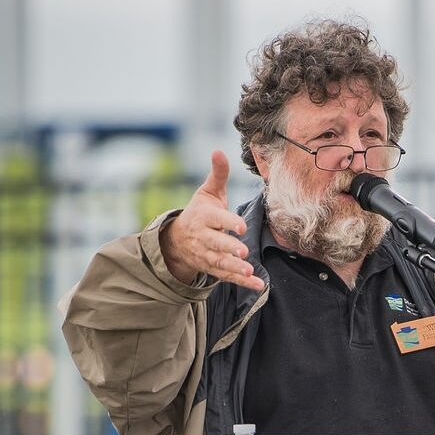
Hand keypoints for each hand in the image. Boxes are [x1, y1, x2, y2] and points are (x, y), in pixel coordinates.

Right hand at [160, 151, 265, 291]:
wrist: (177, 240)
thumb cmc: (200, 211)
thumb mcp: (207, 192)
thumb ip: (218, 174)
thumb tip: (219, 150)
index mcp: (204, 217)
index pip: (216, 219)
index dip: (228, 222)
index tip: (241, 226)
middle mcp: (204, 237)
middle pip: (216, 243)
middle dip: (228, 248)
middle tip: (243, 251)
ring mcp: (206, 254)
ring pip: (220, 263)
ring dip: (234, 268)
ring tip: (248, 271)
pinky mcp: (212, 268)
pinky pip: (226, 276)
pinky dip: (241, 282)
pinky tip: (257, 284)